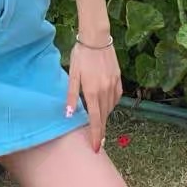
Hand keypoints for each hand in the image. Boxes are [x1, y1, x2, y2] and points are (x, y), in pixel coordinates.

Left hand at [65, 37, 122, 152]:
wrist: (96, 38)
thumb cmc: (81, 56)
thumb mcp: (72, 75)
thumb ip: (71, 96)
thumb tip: (68, 115)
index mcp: (92, 92)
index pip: (96, 120)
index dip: (96, 135)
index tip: (97, 148)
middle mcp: (105, 91)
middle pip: (104, 116)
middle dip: (101, 128)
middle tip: (97, 139)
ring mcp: (114, 85)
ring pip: (111, 107)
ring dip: (105, 115)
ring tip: (99, 121)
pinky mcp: (118, 79)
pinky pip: (117, 97)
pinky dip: (111, 103)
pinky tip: (106, 103)